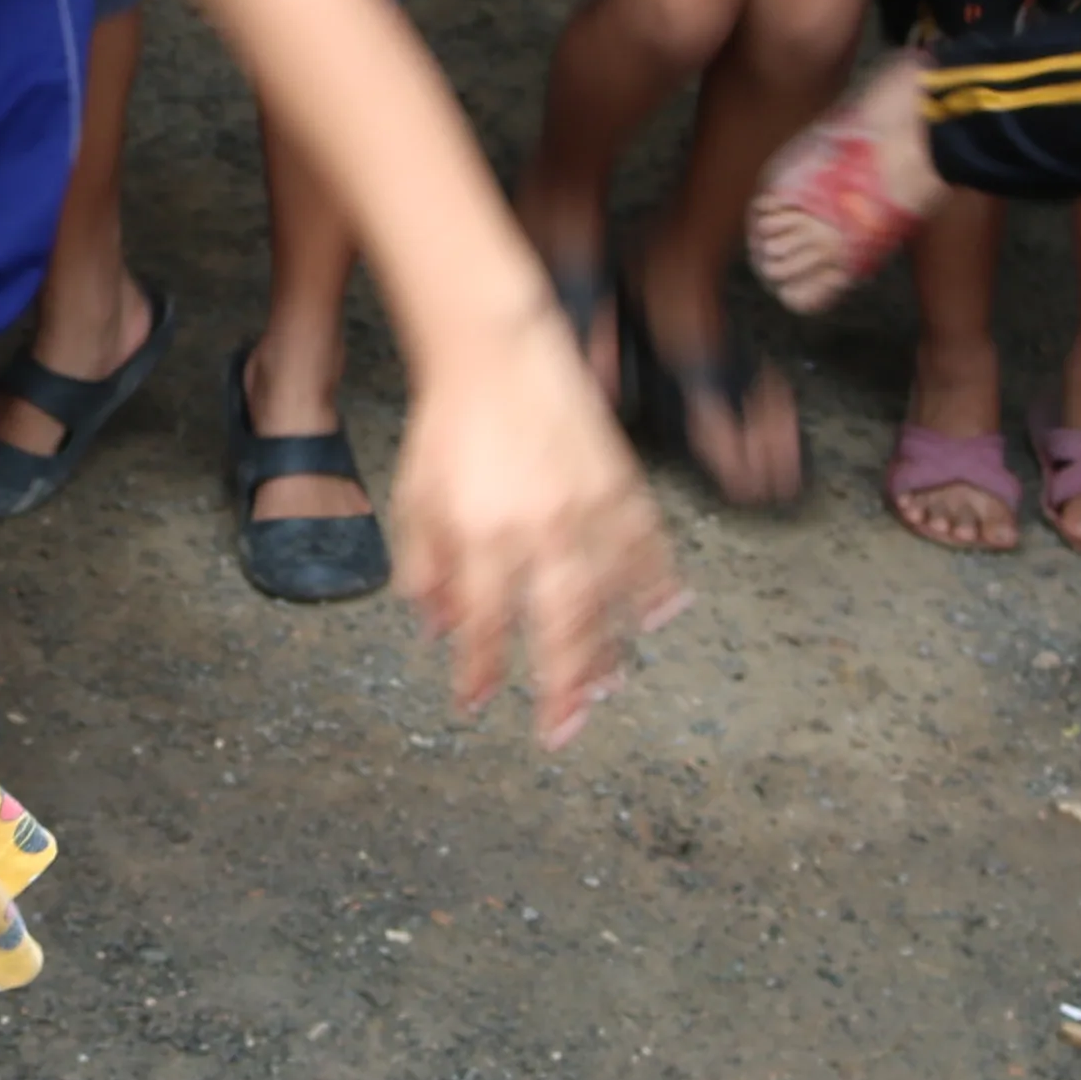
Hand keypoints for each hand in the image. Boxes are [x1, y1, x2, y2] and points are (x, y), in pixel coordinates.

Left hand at [389, 302, 682, 745]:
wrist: (494, 349)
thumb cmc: (450, 424)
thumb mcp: (416, 499)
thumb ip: (425, 568)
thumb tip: (438, 628)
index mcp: (481, 533)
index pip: (484, 623)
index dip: (480, 670)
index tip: (476, 702)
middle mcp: (537, 528)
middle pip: (557, 626)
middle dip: (558, 687)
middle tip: (561, 731)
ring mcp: (585, 505)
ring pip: (607, 594)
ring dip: (609, 648)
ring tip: (607, 690)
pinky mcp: (618, 479)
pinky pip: (645, 541)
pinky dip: (657, 579)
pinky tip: (664, 612)